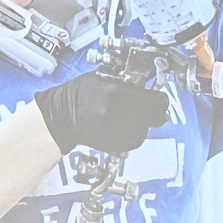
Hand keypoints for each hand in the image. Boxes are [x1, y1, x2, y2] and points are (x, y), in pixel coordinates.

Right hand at [32, 71, 170, 155]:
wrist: (62, 118)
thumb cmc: (80, 94)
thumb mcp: (103, 77)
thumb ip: (128, 80)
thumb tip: (150, 81)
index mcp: (117, 93)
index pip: (156, 100)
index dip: (160, 98)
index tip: (159, 97)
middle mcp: (120, 114)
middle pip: (155, 116)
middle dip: (154, 110)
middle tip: (148, 106)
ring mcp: (119, 132)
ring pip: (146, 129)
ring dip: (143, 122)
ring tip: (127, 114)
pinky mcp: (117, 145)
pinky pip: (136, 139)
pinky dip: (133, 132)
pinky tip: (120, 124)